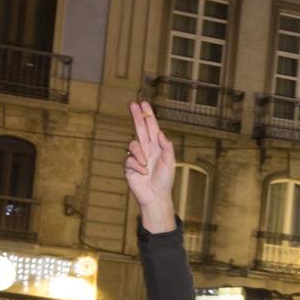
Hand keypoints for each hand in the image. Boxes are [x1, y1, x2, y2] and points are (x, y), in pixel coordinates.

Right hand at [124, 101, 175, 232]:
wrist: (156, 197)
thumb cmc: (165, 180)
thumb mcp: (170, 162)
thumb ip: (167, 146)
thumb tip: (160, 133)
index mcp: (157, 146)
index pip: (152, 127)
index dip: (147, 115)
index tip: (143, 103)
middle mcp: (146, 149)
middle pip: (139, 128)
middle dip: (136, 116)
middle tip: (132, 104)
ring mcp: (137, 157)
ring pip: (133, 145)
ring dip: (140, 154)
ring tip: (147, 165)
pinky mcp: (129, 167)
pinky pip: (130, 160)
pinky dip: (138, 166)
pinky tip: (143, 173)